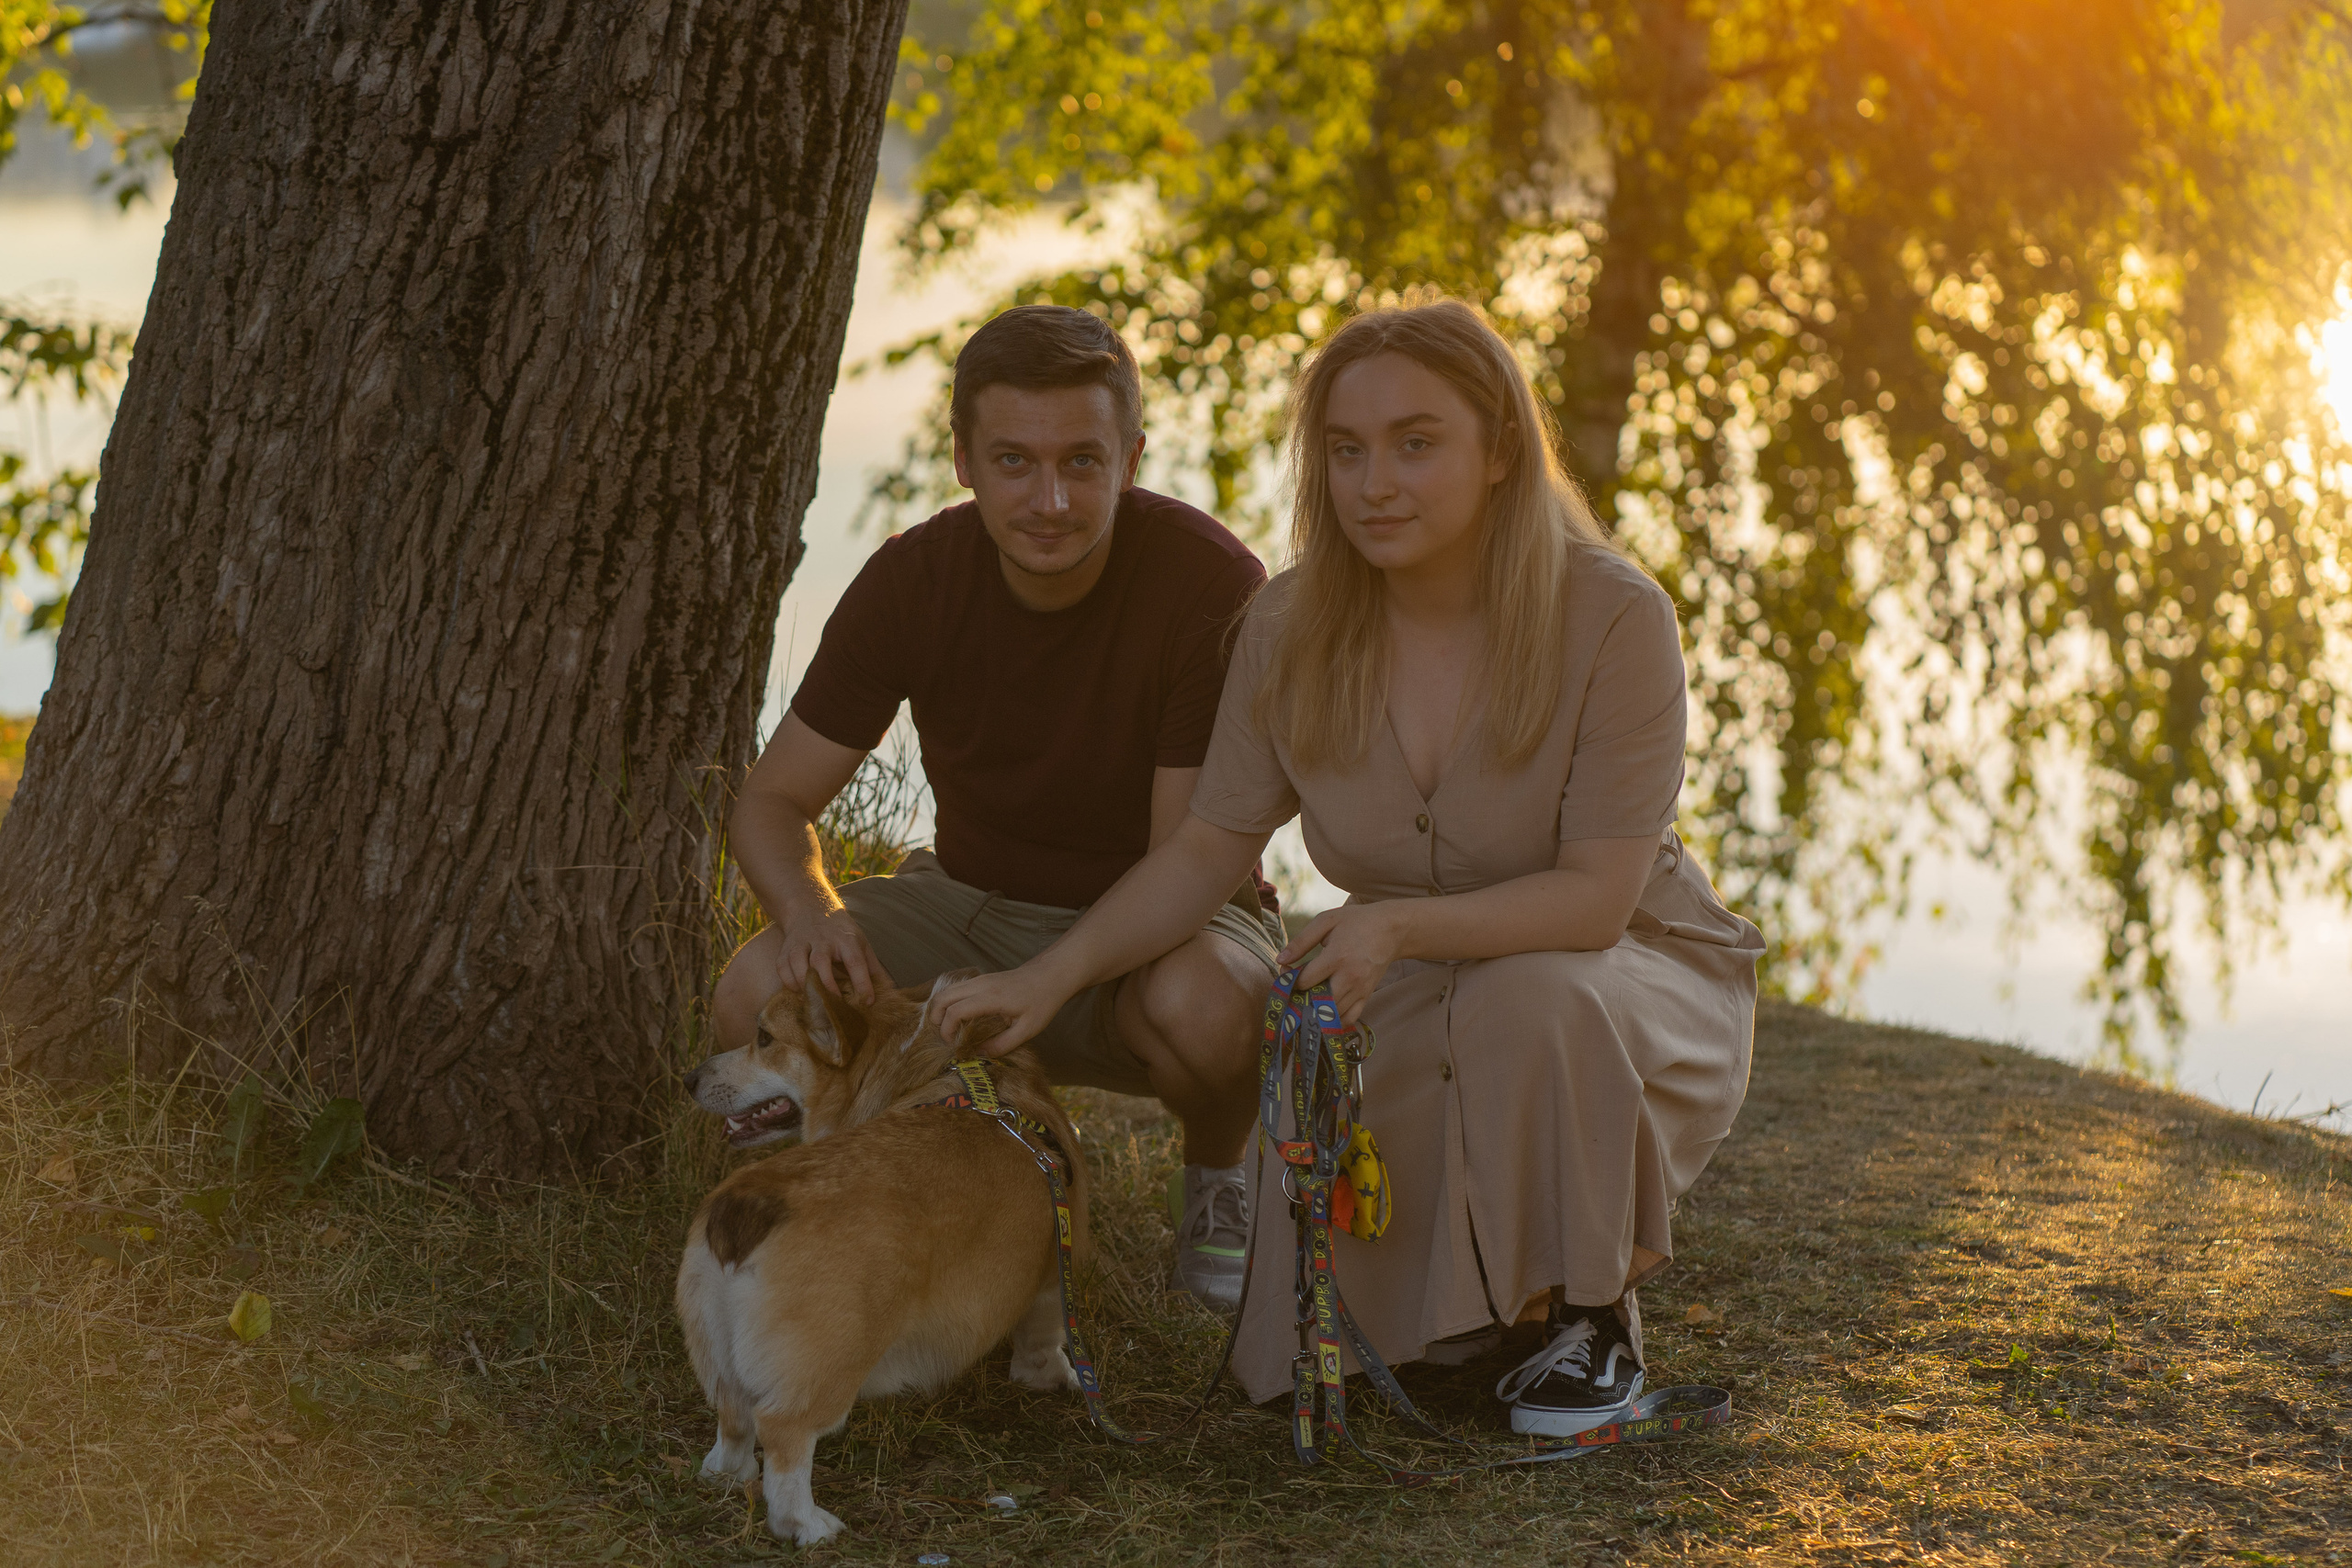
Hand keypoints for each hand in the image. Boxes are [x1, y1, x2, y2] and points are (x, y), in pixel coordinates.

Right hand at [772, 904, 891, 1002]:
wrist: (810, 908)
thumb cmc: (841, 932)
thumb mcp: (861, 943)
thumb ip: (873, 967)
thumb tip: (890, 989)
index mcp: (847, 939)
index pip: (855, 961)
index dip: (862, 982)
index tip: (868, 1001)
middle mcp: (823, 940)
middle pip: (821, 960)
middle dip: (827, 984)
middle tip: (834, 1003)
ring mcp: (802, 943)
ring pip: (798, 962)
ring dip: (805, 984)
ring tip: (814, 1000)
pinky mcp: (786, 949)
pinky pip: (783, 967)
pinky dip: (789, 982)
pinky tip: (800, 992)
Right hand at [932, 963, 1078, 1057]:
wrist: (1050, 976)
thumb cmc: (1042, 1002)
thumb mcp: (1027, 1030)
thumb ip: (1002, 1045)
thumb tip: (978, 1055)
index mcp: (991, 997)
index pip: (955, 1011)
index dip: (947, 1030)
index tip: (952, 1046)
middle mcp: (980, 984)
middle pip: (942, 997)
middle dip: (935, 1019)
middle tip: (943, 1039)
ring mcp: (979, 979)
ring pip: (946, 991)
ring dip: (940, 1010)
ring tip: (948, 1030)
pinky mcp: (981, 979)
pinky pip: (955, 989)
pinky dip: (949, 1003)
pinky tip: (958, 1019)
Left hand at [1277, 903, 1406, 1025]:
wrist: (1392, 929)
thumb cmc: (1356, 922)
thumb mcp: (1326, 921)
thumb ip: (1301, 941)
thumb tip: (1280, 959)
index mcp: (1337, 957)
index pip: (1305, 981)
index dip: (1290, 979)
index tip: (1286, 971)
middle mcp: (1349, 977)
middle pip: (1317, 1001)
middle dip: (1301, 997)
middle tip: (1294, 987)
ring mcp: (1360, 989)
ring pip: (1332, 1013)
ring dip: (1315, 1008)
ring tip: (1307, 994)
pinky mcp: (1367, 996)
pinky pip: (1349, 1018)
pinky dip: (1335, 1019)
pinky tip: (1326, 1008)